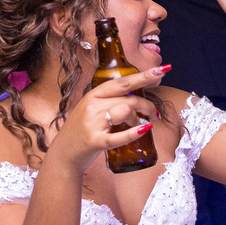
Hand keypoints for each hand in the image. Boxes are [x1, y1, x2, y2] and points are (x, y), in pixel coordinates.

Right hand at [48, 67, 165, 173]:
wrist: (63, 155)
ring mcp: (93, 123)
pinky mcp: (95, 141)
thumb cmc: (82, 131)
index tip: (162, 70)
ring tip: (141, 125)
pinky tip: (144, 130)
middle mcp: (92, 106)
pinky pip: (119, 135)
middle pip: (129, 98)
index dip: (144, 76)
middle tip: (154, 114)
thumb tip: (137, 97)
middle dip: (148, 105)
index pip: (122, 82)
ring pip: (126, 111)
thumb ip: (110, 101)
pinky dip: (134, 132)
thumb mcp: (91, 109)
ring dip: (140, 119)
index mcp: (93, 95)